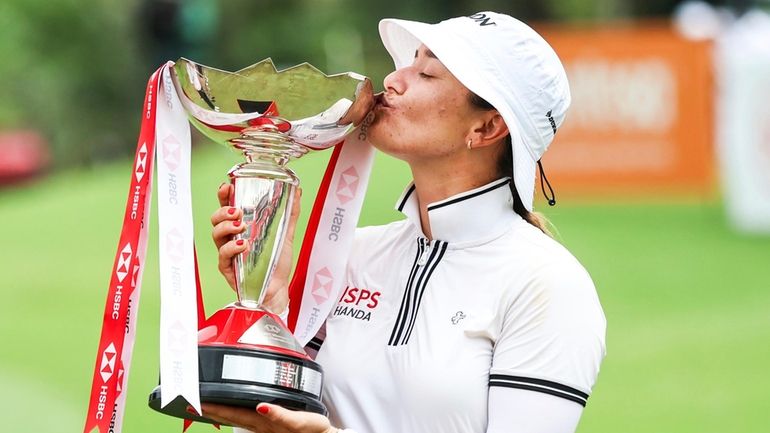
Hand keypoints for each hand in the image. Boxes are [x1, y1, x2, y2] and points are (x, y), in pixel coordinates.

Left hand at [199, 402, 337, 432]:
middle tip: (188, 401)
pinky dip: (230, 415)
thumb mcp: (298, 421)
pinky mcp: (267, 425)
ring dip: (216, 412)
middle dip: (208, 409)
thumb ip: (279, 415)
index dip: (214, 407)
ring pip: (233, 417)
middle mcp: (258, 424)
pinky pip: (244, 419)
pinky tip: (222, 411)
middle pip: (228, 416)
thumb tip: (261, 406)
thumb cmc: (312, 429)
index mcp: (263, 421)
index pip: (232, 413)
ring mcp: (261, 426)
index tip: (196, 402)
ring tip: (200, 405)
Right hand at [211, 182, 301, 313]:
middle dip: (223, 211)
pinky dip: (232, 248)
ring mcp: (228, 253)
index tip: (227, 186)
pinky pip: (223, 256)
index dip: (224, 196)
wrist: (278, 289)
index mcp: (241, 227)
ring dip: (226, 227)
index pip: (227, 207)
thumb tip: (298, 192)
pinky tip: (243, 246)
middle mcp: (232, 238)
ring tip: (241, 226)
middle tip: (238, 211)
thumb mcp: (286, 234)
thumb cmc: (276, 263)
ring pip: (216, 235)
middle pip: (216, 219)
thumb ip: (290, 213)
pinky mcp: (228, 269)